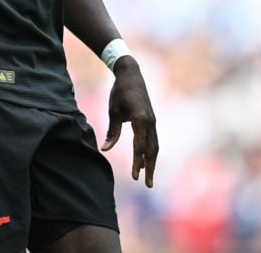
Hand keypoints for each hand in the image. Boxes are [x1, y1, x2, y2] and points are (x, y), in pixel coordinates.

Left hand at [100, 56, 157, 186]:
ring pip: (155, 146)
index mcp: (140, 119)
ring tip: (148, 178)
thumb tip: (105, 150)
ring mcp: (153, 121)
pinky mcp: (152, 120)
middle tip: (147, 185)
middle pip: (151, 149)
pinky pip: (153, 139)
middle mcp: (150, 122)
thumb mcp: (113, 111)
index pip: (140, 145)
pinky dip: (151, 152)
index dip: (138, 162)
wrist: (131, 74)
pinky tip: (147, 161)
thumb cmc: (119, 92)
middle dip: (150, 168)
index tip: (135, 176)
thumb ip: (112, 132)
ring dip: (152, 162)